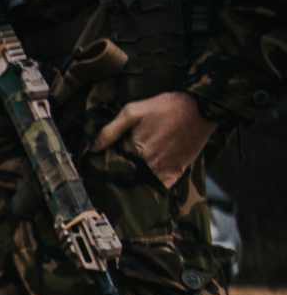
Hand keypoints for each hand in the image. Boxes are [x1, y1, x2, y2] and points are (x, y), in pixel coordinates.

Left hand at [91, 90, 216, 188]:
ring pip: (142, 185)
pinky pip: (161, 187)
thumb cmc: (166, 107)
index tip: (96, 174)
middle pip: (126, 179)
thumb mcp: (133, 111)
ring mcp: (164, 169)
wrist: (201, 108)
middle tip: (108, 181)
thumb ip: (111, 130)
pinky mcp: (177, 171)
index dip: (104, 171)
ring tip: (126, 184)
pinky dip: (153, 187)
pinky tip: (146, 186)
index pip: (112, 168)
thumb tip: (92, 148)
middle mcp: (148, 163)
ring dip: (134, 186)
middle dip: (117, 180)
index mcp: (135, 150)